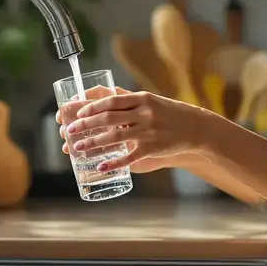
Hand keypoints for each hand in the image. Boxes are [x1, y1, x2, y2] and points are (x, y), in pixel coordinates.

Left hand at [58, 86, 224, 171]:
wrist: (196, 128)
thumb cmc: (170, 114)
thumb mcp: (152, 102)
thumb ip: (131, 103)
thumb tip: (104, 104)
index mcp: (142, 99)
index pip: (111, 100)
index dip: (92, 106)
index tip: (78, 112)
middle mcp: (144, 113)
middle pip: (108, 118)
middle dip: (85, 125)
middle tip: (69, 131)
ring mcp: (148, 131)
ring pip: (114, 137)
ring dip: (93, 143)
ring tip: (77, 148)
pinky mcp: (152, 148)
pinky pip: (129, 157)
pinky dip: (113, 162)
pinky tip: (100, 166)